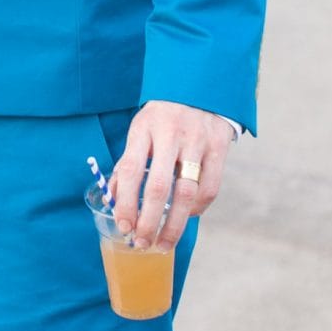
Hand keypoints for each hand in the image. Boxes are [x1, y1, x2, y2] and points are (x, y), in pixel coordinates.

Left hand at [111, 102, 235, 251]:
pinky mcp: (220, 147)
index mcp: (144, 129)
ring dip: (174, 225)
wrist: (198, 86)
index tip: (123, 226)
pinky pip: (210, 188)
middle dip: (149, 222)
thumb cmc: (162, 117)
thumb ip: (127, 164)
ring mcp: (198, 141)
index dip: (126, 203)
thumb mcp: (139, 131)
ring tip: (163, 243)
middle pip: (159, 187)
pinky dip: (198, 209)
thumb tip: (111, 201)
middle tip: (142, 243)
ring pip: (187, 192)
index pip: (131, 171)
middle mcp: (171, 134)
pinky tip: (188, 217)